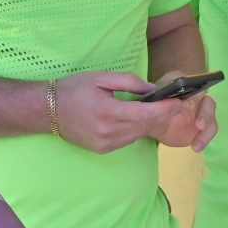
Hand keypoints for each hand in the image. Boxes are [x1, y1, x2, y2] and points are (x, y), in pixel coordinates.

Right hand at [53, 71, 192, 153]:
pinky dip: (135, 129)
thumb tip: (152, 89)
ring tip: (159, 110)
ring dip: (150, 122)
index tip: (181, 101)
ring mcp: (106, 144)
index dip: (166, 108)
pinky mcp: (103, 149)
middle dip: (164, 115)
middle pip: (146, 125)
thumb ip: (128, 82)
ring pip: (138, 134)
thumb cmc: (73, 89)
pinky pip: (128, 139)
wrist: (47, 110)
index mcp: (108, 112)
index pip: (146, 113)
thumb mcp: (99, 78)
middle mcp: (109, 132)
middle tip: (177, 104)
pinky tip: (135, 119)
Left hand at [145, 71, 218, 150]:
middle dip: (205, 113)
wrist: (149, 120)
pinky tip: (195, 147)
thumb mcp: (150, 95)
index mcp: (184, 84)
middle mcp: (197, 96)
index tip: (189, 102)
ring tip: (196, 144)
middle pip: (208, 102)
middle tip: (199, 125)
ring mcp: (200, 112)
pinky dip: (203, 139)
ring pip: (211, 119)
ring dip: (206, 131)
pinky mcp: (200, 127)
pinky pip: (207, 132)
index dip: (195, 93)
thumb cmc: (151, 103)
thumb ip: (155, 92)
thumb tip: (155, 90)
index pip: (195, 83)